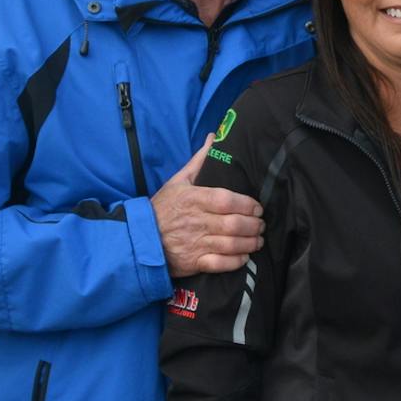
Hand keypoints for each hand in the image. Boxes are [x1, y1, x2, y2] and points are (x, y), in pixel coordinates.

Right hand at [152, 137, 264, 276]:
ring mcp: (195, 243)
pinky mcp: (193, 262)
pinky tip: (245, 257)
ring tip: (258, 240)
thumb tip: (214, 137)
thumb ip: (199, 161)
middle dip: (254, 225)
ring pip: (230, 244)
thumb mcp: (177, 181)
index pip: (226, 200)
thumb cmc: (162, 208)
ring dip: (250, 243)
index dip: (247, 205)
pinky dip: (236, 261)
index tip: (258, 208)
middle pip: (233, 224)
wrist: (139, 239)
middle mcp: (196, 221)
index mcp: (193, 199)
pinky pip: (220, 264)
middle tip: (261, 225)